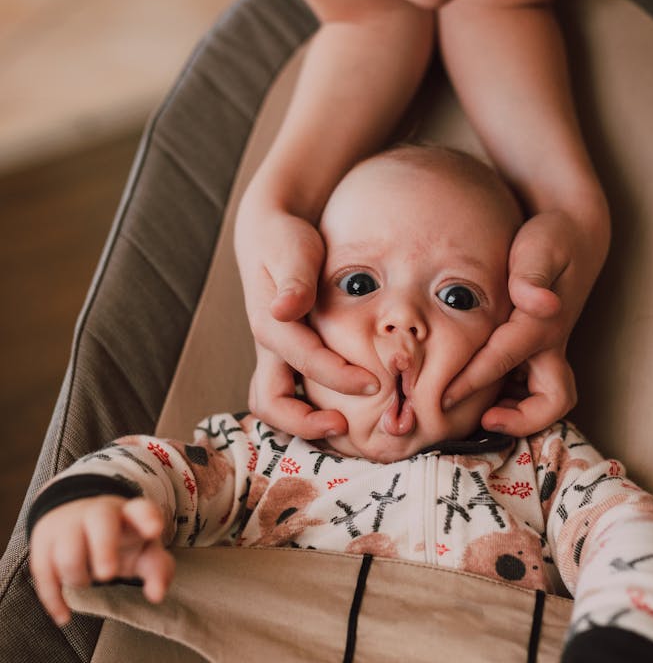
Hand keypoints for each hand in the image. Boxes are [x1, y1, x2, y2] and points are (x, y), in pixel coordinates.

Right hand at [29, 496, 174, 627]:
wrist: (76, 519)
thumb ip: (157, 570)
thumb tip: (156, 595)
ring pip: (68, 552)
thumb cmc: (120, 541)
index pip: (141, 509)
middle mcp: (98, 514)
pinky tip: (64, 616)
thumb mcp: (143, 551)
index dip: (147, 518)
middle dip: (104, 549)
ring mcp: (68, 525)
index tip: (154, 530)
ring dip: (78, 578)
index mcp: (129, 514)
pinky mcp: (44, 542)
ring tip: (88, 580)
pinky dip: (53, 598)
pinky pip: (42, 572)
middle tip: (107, 575)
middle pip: (101, 522)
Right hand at [238, 206, 378, 436]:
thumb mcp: (291, 249)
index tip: (375, 385)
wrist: (269, 233)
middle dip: (304, 422)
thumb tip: (285, 310)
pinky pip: (289, 395)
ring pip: (274, 405)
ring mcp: (273, 356)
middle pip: (269, 402)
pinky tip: (345, 413)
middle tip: (346, 426)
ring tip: (343, 429)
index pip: (304, 360)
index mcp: (270, 323)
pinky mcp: (284, 358)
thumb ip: (293, 280)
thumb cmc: (287, 239)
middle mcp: (267, 347)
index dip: (339, 377)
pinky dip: (308, 411)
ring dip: (302, 424)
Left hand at [442, 210, 604, 434]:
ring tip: (476, 418)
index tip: (442, 399)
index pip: (502, 361)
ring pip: (544, 403)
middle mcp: (549, 346)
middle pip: (553, 401)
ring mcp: (548, 354)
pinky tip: (475, 396)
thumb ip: (533, 275)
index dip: (471, 383)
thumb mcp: (541, 247)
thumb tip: (537, 302)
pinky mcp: (540, 355)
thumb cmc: (550, 240)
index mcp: (543, 324)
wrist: (573, 236)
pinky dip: (510, 403)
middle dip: (522, 421)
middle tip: (484, 422)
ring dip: (517, 417)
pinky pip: (529, 392)